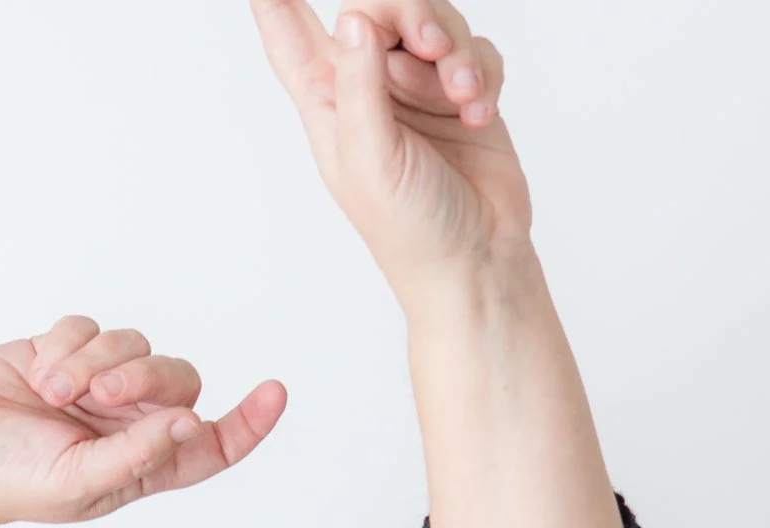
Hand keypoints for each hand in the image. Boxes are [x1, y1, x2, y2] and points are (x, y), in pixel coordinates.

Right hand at [0, 316, 286, 527]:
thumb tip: (192, 424)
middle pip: (178, 380)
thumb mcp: (76, 483)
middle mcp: (128, 424)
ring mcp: (96, 384)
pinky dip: (67, 344)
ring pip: (135, 345)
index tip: (275, 391)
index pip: (213, 445)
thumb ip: (137, 457)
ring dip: (94, 361)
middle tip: (97, 393)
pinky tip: (37, 372)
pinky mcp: (63, 351)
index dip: (249, 422)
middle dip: (143, 378)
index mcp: (143, 465)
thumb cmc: (4, 482)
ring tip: (49, 390)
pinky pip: (91, 326)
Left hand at [250, 0, 529, 297]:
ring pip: (435, 20)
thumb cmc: (410, 228)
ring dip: (456, 53)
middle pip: (377, 5)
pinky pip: (476, 51)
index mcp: (327, 99)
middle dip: (409, 12)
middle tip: (429, 43)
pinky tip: (478, 115)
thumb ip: (360, 84)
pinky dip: (482, 75)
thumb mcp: (370, 158)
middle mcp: (370, 84)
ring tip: (463, 98)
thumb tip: (354, 19)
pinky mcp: (464, 94)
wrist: (477, 260)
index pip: (287, 30)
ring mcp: (419, 87)